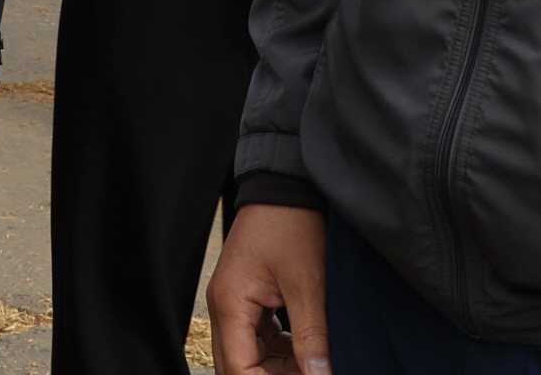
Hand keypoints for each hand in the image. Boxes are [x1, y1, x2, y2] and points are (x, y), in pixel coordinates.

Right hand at [207, 204, 329, 374]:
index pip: (239, 370)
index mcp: (230, 304)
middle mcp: (225, 305)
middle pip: (240, 365)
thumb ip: (311, 336)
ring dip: (278, 369)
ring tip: (314, 368)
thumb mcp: (308, 283)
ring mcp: (235, 300)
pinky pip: (258, 337)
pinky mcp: (248, 295)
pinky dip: (281, 351)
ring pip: (250, 354)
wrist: (287, 185)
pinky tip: (307, 352)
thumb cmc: (292, 224)